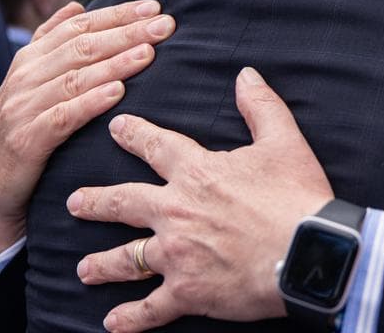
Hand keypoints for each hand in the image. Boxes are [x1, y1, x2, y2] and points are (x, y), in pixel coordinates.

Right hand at [0, 0, 175, 255]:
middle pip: (83, 47)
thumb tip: (78, 5)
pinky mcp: (26, 139)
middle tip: (164, 25)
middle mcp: (26, 76)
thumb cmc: (23, 125)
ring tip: (148, 53)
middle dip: (127, 33)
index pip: (79, 26)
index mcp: (32, 57)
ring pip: (76, 78)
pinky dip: (91, 102)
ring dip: (115, 63)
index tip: (155, 7)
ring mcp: (24, 106)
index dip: (118, 14)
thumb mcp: (33, 80)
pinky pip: (63, 117)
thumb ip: (53, 42)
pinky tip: (118, 92)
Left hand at [67, 67, 333, 332]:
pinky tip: (112, 323)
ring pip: (126, 258)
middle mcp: (176, 212)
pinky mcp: (188, 291)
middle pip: (124, 202)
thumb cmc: (298, 196)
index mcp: (197, 172)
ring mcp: (177, 254)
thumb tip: (246, 74)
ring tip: (83, 268)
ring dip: (101, 264)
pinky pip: (151, 308)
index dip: (133, 134)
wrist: (309, 250)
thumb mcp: (284, 141)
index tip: (116, 127)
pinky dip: (130, 318)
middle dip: (96, 202)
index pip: (155, 146)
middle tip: (74, 202)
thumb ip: (261, 106)